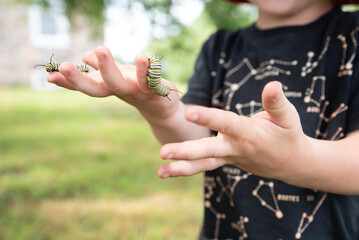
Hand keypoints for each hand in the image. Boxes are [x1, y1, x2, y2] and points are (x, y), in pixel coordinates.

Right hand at [47, 46, 180, 118]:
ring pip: (121, 83)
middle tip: (64, 65)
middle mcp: (120, 91)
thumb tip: (86, 57)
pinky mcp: (157, 90)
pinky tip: (143, 58)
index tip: (50, 76)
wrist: (163, 107)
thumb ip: (101, 70)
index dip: (68, 82)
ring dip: (109, 69)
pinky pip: (151, 81)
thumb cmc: (136, 88)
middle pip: (97, 88)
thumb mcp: (117, 77)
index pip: (85, 86)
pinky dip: (147, 70)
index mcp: (109, 87)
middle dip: (79, 78)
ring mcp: (137, 91)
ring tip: (99, 49)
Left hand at [158, 81, 312, 182]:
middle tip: (163, 152)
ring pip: (204, 164)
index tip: (189, 112)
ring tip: (160, 172)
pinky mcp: (226, 161)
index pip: (226, 123)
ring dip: (181, 168)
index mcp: (249, 134)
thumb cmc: (289, 136)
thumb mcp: (288, 117)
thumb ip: (276, 103)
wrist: (292, 165)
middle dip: (186, 151)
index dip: (209, 118)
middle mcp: (236, 148)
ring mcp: (230, 158)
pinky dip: (187, 169)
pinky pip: (205, 166)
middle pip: (208, 151)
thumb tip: (273, 84)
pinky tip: (166, 171)